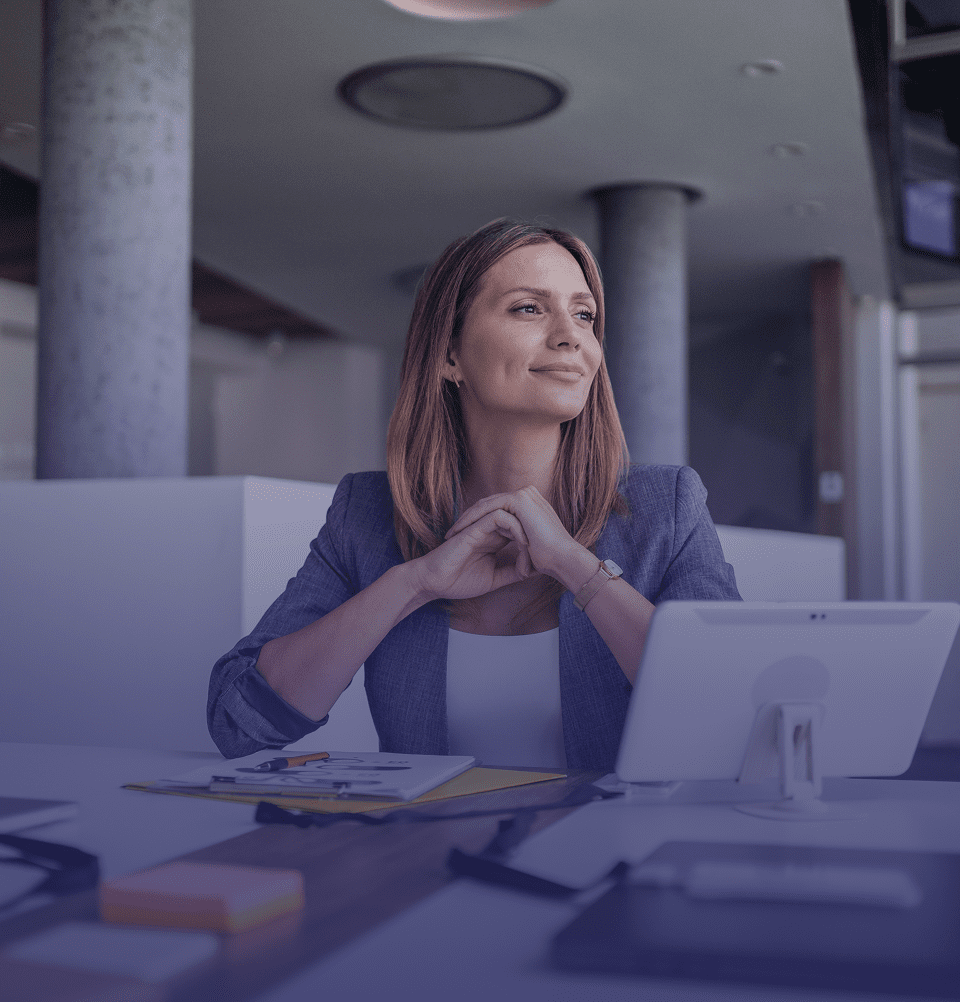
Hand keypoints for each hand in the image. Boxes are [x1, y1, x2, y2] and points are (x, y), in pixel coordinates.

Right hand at [410, 506, 534, 602]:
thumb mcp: (495, 579)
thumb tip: (534, 571)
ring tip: (534, 548)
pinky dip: (514, 526)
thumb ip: (512, 573)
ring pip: (512, 513)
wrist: (435, 583)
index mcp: (495, 540)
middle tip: (544, 553)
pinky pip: (499, 517)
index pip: (521, 530)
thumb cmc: (459, 581)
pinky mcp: (474, 528)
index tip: (542, 564)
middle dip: (535, 533)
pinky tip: (522, 542)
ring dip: (527, 528)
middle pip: (520, 519)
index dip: (535, 543)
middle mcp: (490, 529)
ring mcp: (482, 526)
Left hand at [444, 486, 579, 584]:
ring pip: (485, 505)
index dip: (477, 522)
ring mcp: (523, 494)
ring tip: (452, 533)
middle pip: (488, 505)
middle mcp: (526, 495)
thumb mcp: (529, 546)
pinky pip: (488, 507)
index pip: (495, 509)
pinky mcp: (519, 499)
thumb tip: (510, 552)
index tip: (462, 537)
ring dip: (467, 518)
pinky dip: (473, 518)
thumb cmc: (550, 560)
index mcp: (529, 505)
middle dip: (468, 519)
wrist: (563, 560)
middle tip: (451, 533)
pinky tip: (462, 531)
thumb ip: (518, 540)